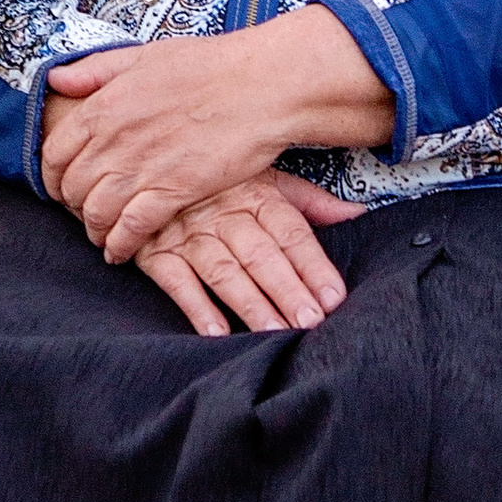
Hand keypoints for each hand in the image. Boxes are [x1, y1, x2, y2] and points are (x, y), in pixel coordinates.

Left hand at [42, 12, 391, 265]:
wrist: (260, 85)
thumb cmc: (209, 65)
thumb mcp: (143, 55)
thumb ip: (95, 70)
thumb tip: (56, 81)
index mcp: (105, 105)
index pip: (55, 152)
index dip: (53, 175)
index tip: (61, 185)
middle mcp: (116, 138)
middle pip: (73, 186)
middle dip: (73, 205)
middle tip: (83, 212)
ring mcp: (143, 167)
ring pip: (97, 211)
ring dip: (94, 230)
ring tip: (101, 235)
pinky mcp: (173, 190)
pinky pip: (131, 228)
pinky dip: (120, 244)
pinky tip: (120, 251)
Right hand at [135, 175, 362, 338]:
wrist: (145, 169)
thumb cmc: (216, 181)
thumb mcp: (262, 177)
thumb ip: (307, 201)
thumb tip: (356, 212)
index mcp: (255, 194)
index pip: (290, 232)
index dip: (313, 265)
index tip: (334, 296)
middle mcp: (224, 213)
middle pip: (261, 255)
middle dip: (287, 290)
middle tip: (310, 321)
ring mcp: (188, 233)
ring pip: (224, 271)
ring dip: (250, 304)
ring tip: (274, 332)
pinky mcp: (156, 252)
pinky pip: (177, 281)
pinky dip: (196, 306)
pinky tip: (216, 332)